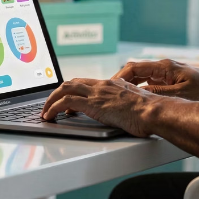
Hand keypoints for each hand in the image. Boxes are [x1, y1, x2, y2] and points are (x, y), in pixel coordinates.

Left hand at [42, 78, 158, 136]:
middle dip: (57, 93)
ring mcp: (97, 93)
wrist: (154, 112)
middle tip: (49, 105)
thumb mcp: (136, 103)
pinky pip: (66, 102)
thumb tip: (125, 112)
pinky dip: (53, 108)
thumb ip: (126, 104)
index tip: (65, 100)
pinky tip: (49, 116)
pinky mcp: (93, 104)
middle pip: (72, 82)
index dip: (72, 90)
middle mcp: (102, 85)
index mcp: (112, 84)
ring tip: (45, 112)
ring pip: (65, 89)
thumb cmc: (149, 112)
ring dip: (51, 100)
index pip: (86, 82)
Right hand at [112, 59, 198, 103]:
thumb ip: (159, 93)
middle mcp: (164, 67)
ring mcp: (167, 73)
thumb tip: (138, 94)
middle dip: (122, 82)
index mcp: (164, 67)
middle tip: (111, 95)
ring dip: (131, 86)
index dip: (120, 77)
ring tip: (120, 99)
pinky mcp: (171, 80)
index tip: (111, 87)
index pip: (134, 67)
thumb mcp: (180, 94)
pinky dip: (141, 90)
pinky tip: (138, 101)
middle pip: (136, 71)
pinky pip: (150, 83)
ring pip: (142, 78)